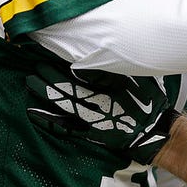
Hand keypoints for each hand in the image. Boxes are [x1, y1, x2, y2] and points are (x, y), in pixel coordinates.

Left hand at [26, 63, 178, 163]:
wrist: (155, 132)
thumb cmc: (149, 102)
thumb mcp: (137, 79)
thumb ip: (114, 70)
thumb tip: (90, 62)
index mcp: (109, 86)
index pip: (80, 73)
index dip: (63, 65)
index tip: (50, 54)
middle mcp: (97, 101)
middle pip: (68, 87)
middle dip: (50, 76)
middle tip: (34, 65)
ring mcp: (91, 118)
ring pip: (64, 103)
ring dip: (46, 93)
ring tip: (31, 82)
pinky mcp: (89, 132)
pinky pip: (65, 127)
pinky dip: (48, 121)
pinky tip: (32, 114)